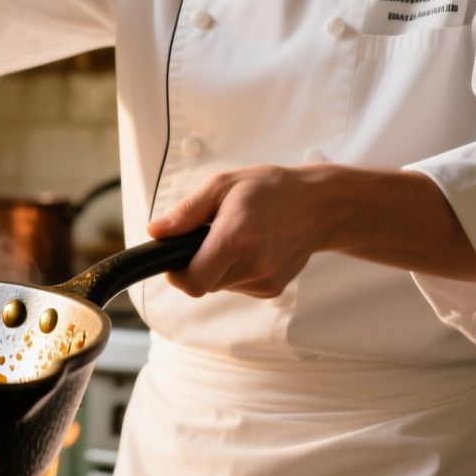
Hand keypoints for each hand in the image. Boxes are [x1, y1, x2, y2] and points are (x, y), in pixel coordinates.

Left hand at [148, 164, 475, 298]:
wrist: (319, 205)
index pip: (194, 281)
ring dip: (219, 267)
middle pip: (204, 284)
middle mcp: (254, 264)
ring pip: (221, 286)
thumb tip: (156, 232)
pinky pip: (239, 287)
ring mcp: (266, 279)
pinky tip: (251, 248)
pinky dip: (237, 272)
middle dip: (198, 265)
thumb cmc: (270, 190)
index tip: (176, 258)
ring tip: (237, 237)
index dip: (177, 274)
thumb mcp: (222, 186)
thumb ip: (186, 213)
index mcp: (236, 238)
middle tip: (210, 237)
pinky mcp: (274, 288)